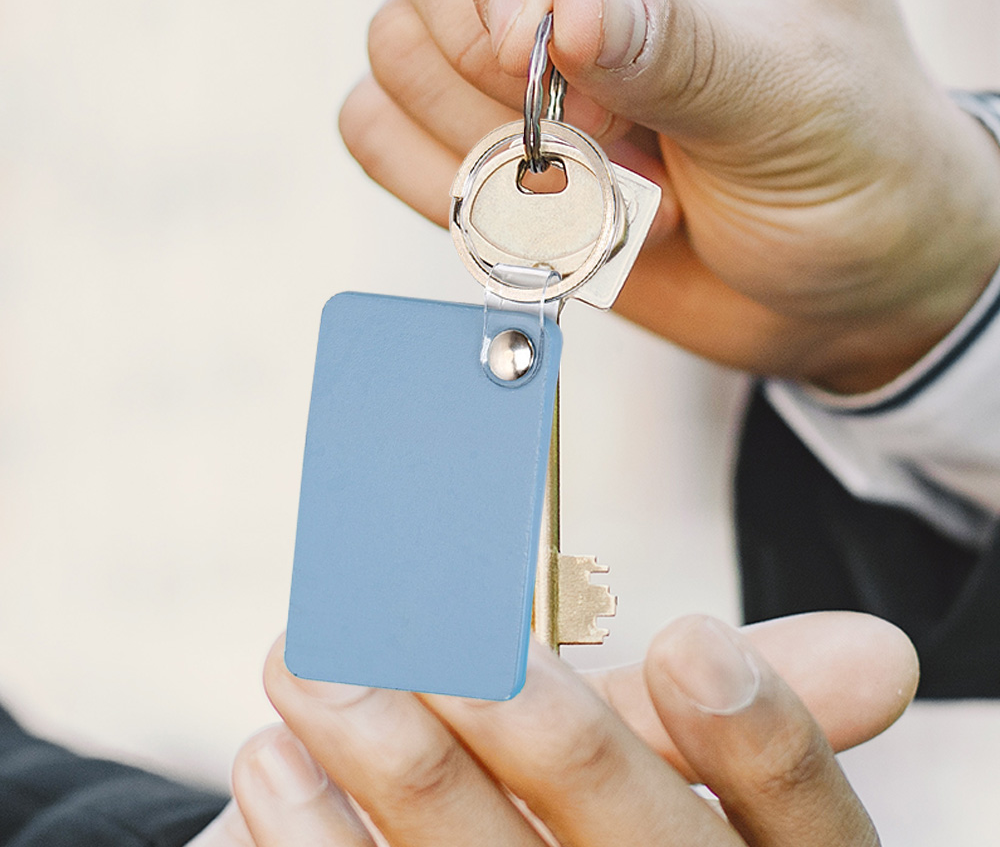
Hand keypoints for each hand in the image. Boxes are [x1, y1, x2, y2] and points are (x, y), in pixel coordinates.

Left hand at [192, 611, 917, 844]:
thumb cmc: (590, 810)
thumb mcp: (670, 764)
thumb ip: (732, 709)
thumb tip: (883, 654)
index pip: (805, 832)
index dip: (766, 748)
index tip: (689, 640)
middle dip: (547, 734)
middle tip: (456, 630)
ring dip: (396, 762)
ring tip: (316, 659)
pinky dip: (315, 841)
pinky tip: (274, 762)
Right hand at [340, 0, 999, 391]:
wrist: (832, 277)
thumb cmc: (850, 163)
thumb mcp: (795, 93)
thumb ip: (676, 45)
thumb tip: (558, 9)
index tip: (533, 47)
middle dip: (481, 46)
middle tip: (590, 126)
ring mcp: (508, 33)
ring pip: (393, 42)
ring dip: (498, 146)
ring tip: (619, 181)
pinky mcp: (468, 124)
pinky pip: (376, 130)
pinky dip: (449, 188)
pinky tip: (553, 213)